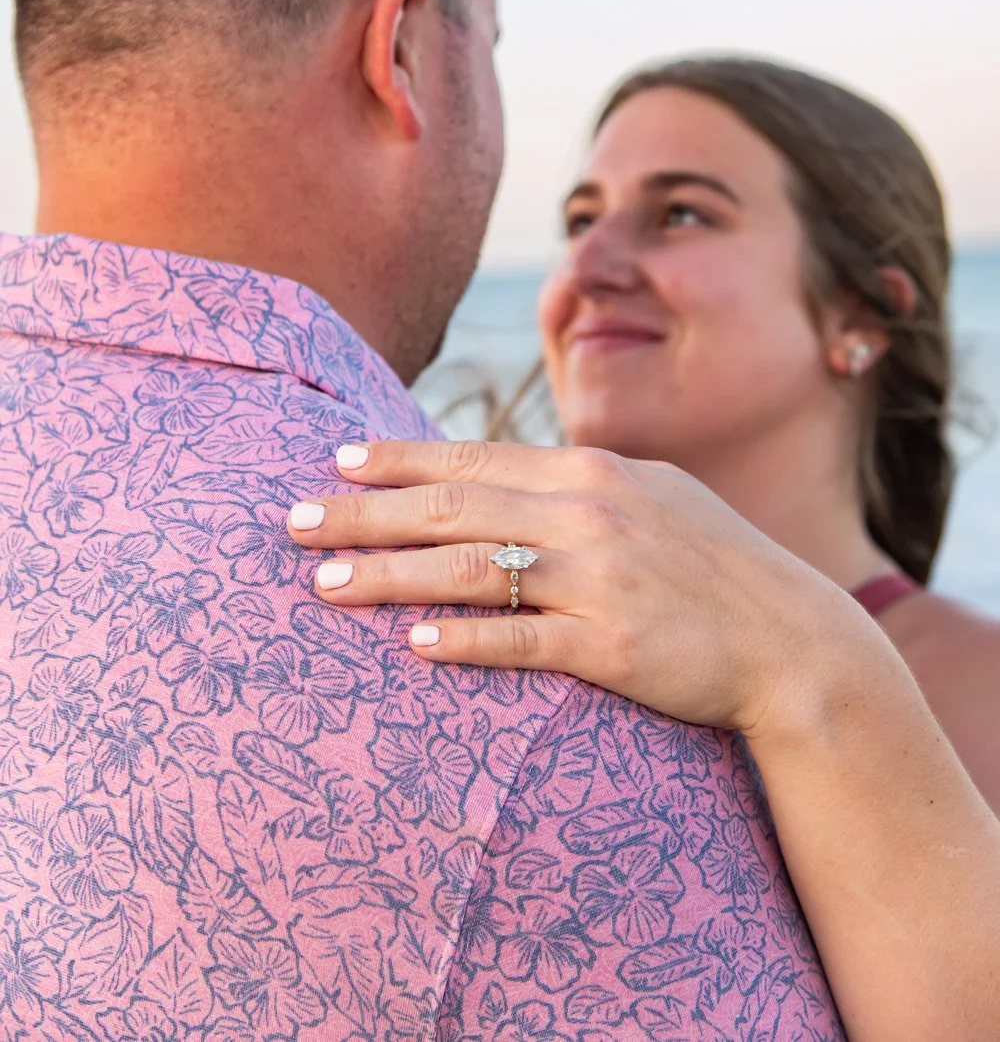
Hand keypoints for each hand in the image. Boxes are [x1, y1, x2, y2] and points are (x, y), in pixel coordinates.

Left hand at [287, 439, 873, 738]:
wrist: (792, 639)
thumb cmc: (714, 562)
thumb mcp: (652, 494)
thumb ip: (578, 480)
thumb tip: (506, 474)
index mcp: (590, 470)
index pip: (473, 457)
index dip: (398, 459)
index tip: (337, 460)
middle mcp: (587, 512)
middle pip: (451, 509)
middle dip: (363, 513)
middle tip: (291, 520)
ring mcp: (598, 577)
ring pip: (468, 571)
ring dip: (388, 575)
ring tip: (323, 582)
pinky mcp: (610, 644)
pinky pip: (520, 641)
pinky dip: (462, 639)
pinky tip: (411, 642)